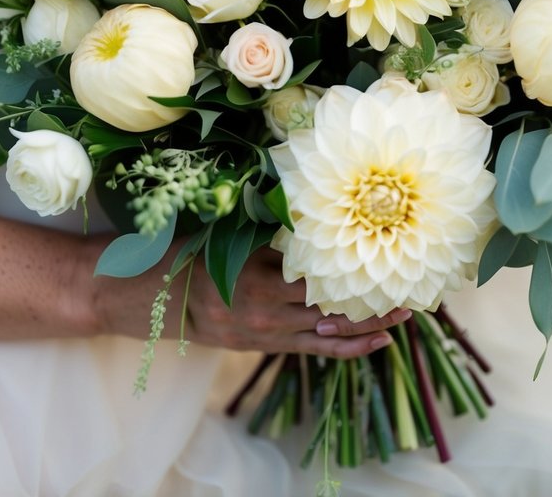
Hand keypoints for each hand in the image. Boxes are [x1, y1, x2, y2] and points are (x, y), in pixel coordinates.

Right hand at [89, 242, 408, 357]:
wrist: (138, 297)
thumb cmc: (180, 251)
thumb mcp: (221, 228)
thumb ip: (264, 223)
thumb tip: (311, 201)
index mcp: (253, 268)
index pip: (315, 265)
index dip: (355, 256)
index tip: (389, 243)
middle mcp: (263, 303)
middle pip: (330, 300)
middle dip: (373, 294)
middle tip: (413, 283)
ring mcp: (263, 329)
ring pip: (327, 328)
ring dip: (369, 321)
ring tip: (406, 312)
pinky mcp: (261, 344)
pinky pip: (313, 349)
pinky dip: (347, 346)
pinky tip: (377, 342)